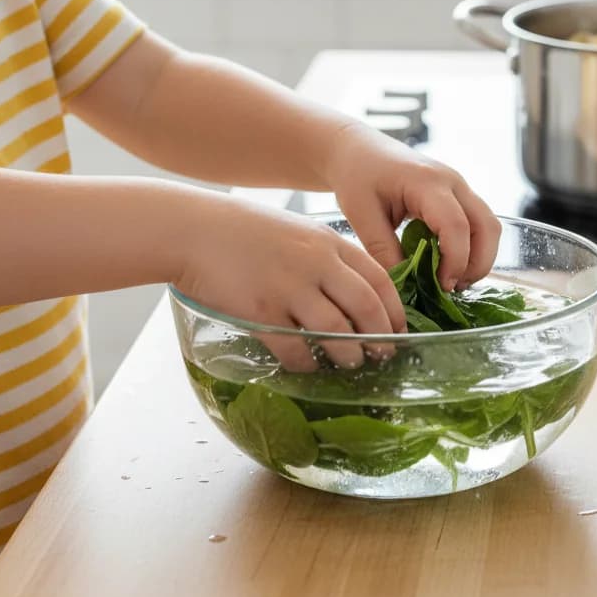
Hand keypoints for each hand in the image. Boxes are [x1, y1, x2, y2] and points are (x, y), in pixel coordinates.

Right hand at [178, 194, 405, 369]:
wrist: (197, 231)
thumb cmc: (249, 233)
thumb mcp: (301, 233)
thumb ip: (330, 258)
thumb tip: (358, 297)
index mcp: (330, 242)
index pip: (381, 279)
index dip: (395, 310)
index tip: (400, 329)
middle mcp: (316, 263)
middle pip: (366, 307)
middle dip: (381, 338)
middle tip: (384, 355)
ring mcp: (290, 287)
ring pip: (337, 332)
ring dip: (350, 355)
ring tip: (351, 364)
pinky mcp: (262, 311)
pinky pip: (296, 348)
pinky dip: (307, 362)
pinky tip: (308, 365)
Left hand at [325, 123, 501, 291]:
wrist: (358, 150)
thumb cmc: (357, 176)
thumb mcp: (361, 215)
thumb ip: (383, 251)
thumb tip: (405, 286)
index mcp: (427, 182)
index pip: (456, 226)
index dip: (455, 261)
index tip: (441, 286)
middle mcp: (452, 181)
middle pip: (486, 226)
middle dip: (478, 263)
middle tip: (452, 288)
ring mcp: (458, 185)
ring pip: (489, 225)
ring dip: (479, 256)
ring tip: (451, 280)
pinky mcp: (458, 193)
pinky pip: (478, 222)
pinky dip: (472, 246)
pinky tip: (448, 264)